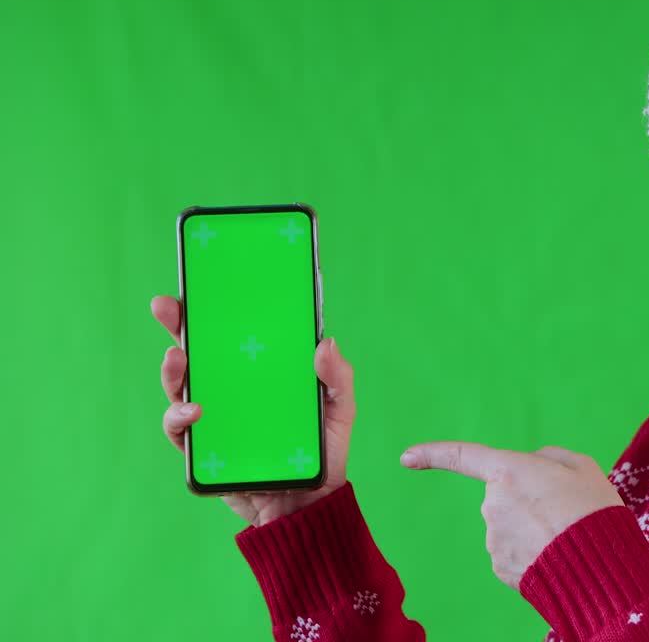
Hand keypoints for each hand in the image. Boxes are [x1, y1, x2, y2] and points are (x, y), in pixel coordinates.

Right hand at [152, 294, 356, 526]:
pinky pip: (180, 430)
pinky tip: (194, 410)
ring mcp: (214, 418)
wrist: (309, 506)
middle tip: (167, 307)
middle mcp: (231, 391)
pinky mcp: (203, 450)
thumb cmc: (323, 452)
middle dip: (177, 326)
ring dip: (172, 370)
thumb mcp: (339, 409)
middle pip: (197, 352)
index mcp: (259, 373)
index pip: (232, 334)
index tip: (204, 283)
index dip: (215, 309)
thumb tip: (326, 340)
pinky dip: (180, 417)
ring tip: (178, 358)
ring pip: (180, 387)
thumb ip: (337, 376)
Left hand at [400, 441, 624, 588]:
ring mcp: (493, 539)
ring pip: (510, 526)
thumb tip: (532, 466)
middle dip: (527, 500)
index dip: (432, 454)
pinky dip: (531, 552)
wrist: (600, 566)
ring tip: (565, 534)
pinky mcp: (500, 567)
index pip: (462, 456)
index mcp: (509, 470)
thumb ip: (550, 458)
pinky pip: (514, 552)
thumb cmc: (593, 510)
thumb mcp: (582, 467)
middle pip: (504, 496)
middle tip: (564, 510)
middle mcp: (492, 504)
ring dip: (532, 529)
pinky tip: (554, 555)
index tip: (406, 457)